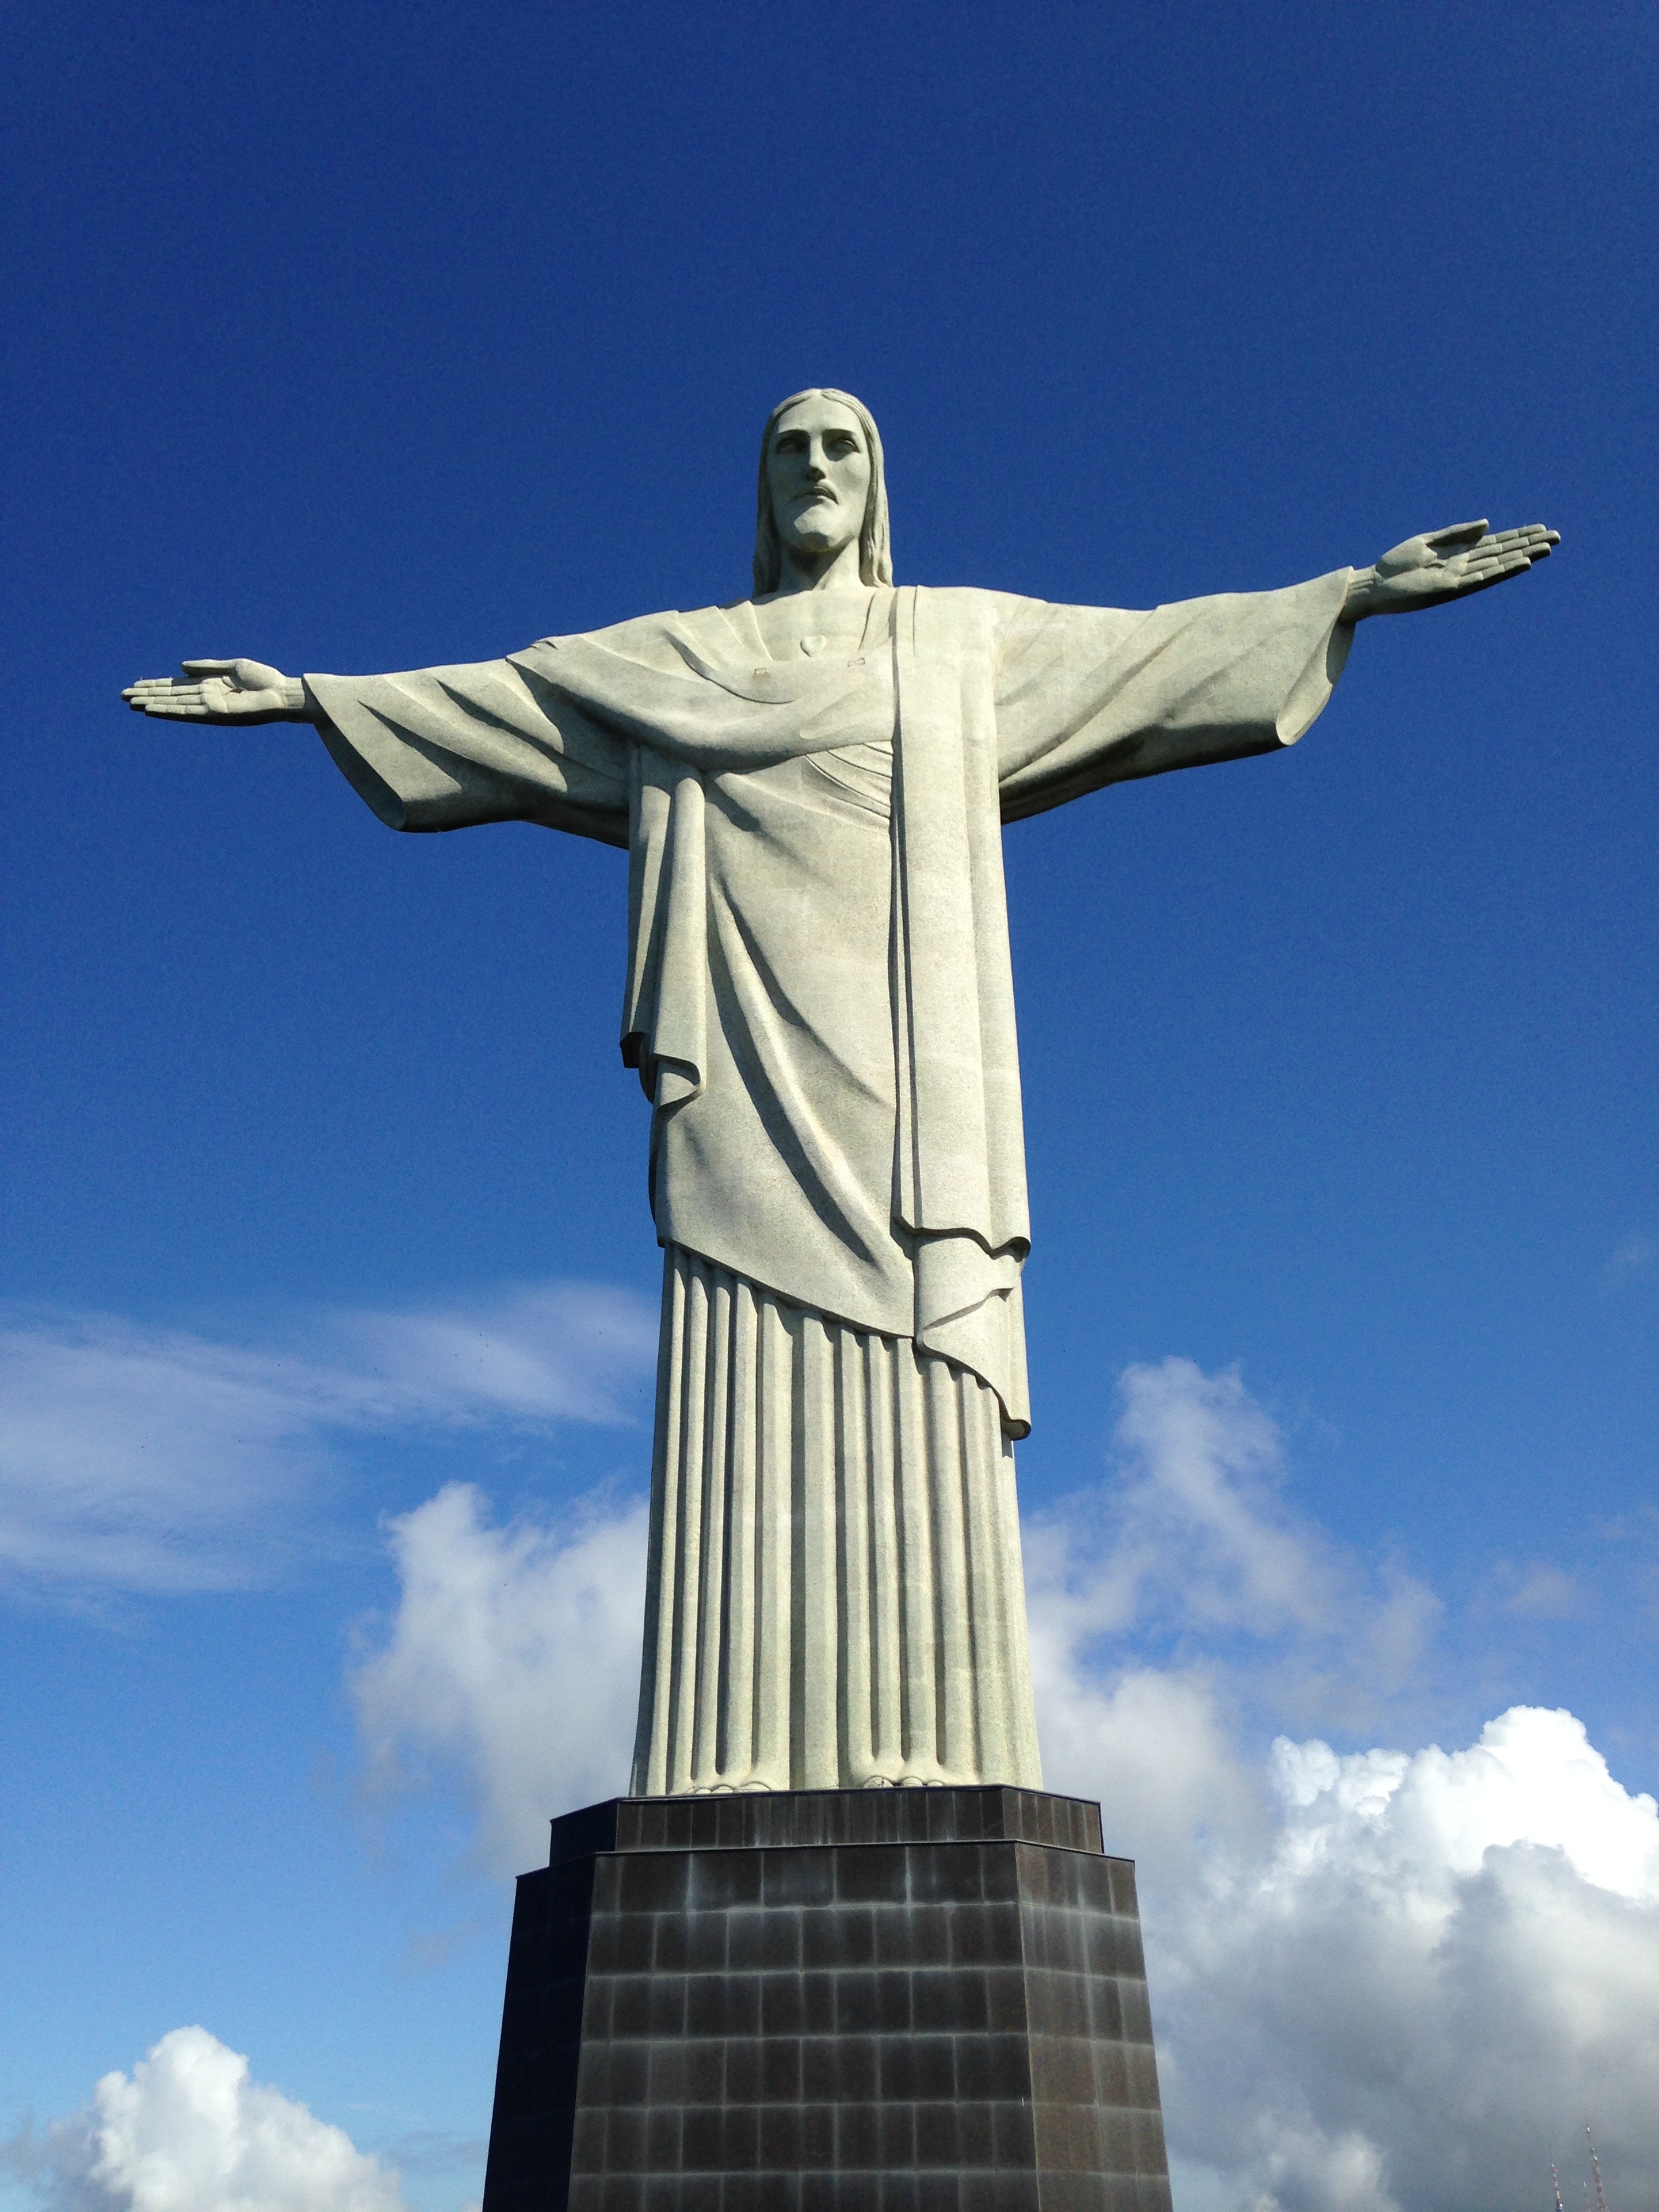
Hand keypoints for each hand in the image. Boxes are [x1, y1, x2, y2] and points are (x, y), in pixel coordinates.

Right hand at [122, 659, 311, 722]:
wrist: (281, 693)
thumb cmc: (263, 680)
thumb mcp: (232, 667)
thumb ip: (206, 667)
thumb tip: (179, 667)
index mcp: (209, 686)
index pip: (176, 686)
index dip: (156, 685)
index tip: (136, 684)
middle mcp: (205, 698)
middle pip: (170, 696)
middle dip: (147, 695)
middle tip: (122, 695)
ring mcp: (208, 707)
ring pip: (173, 704)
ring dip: (151, 703)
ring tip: (130, 702)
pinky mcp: (215, 713)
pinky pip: (187, 712)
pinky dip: (168, 711)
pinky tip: (152, 710)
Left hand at [1343, 521, 1558, 619]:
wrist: (1374, 585)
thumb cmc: (1395, 565)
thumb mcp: (1427, 541)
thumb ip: (1457, 533)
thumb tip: (1488, 524)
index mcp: (1459, 555)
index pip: (1496, 544)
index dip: (1519, 536)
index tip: (1542, 529)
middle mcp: (1464, 567)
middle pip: (1503, 553)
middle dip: (1529, 545)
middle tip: (1557, 537)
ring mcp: (1460, 578)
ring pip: (1499, 566)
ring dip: (1523, 557)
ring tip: (1546, 549)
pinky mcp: (1450, 588)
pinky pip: (1482, 579)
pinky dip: (1502, 571)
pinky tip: (1521, 564)